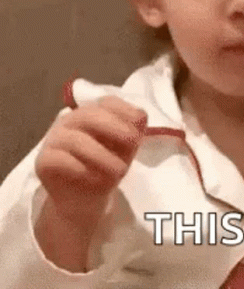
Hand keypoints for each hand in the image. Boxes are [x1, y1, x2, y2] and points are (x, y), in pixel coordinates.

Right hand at [35, 95, 146, 226]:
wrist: (87, 199)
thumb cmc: (108, 165)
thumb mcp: (127, 148)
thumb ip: (135, 130)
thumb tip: (141, 116)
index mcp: (93, 112)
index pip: (107, 102)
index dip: (125, 110)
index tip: (138, 127)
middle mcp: (71, 119)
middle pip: (91, 114)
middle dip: (115, 126)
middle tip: (133, 142)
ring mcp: (54, 138)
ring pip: (76, 139)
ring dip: (102, 155)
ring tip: (120, 171)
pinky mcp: (43, 160)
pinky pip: (60, 160)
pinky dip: (81, 169)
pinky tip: (95, 178)